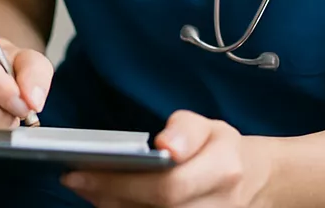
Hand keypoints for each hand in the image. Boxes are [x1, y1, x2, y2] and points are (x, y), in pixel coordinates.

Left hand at [61, 111, 272, 206]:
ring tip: (82, 188)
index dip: (122, 182)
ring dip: (111, 207)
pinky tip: (103, 200)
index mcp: (223, 170)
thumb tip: (166, 146)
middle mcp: (216, 206)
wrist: (252, 182)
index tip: (81, 169)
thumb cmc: (219, 148)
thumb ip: (186, 130)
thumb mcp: (207, 125)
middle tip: (73, 179)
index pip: (168, 185)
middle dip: (108, 195)